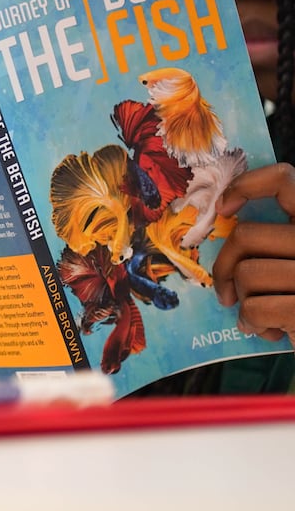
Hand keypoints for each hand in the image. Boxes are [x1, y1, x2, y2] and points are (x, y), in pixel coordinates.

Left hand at [214, 163, 294, 341]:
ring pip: (246, 273)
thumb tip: (224, 217)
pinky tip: (267, 330)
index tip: (223, 209)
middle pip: (245, 235)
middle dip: (225, 267)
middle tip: (226, 290)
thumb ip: (276, 239)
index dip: (246, 185)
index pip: (285, 180)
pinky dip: (251, 323)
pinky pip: (254, 308)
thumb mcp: (294, 258)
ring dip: (243, 298)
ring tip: (259, 313)